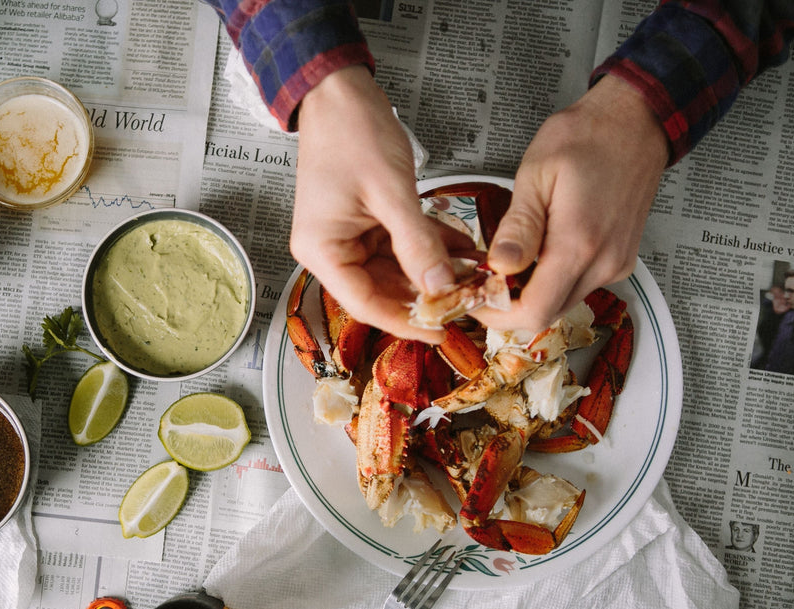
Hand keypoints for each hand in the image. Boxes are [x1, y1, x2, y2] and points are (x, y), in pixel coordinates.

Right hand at [290, 65, 471, 341]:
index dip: (404, 321)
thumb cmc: (351, 133)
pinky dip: (428, 249)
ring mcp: (347, 237)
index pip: (365, 303)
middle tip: (467, 301)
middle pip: (381, 291)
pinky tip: (461, 252)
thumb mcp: (391, 192)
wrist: (338, 93)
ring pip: (395, 272)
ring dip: (433, 273)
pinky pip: (399, 248)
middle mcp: (330, 250)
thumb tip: (441, 286)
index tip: (440, 331)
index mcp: (321, 250)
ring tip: (472, 276)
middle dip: (425, 296)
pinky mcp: (364, 224)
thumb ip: (417, 243)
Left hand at [473, 75, 668, 332]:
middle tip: (485, 279)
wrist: (636, 121)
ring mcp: (616, 263)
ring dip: (533, 292)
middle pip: (548, 313)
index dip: (498, 314)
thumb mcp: (537, 174)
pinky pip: (580, 285)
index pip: (535, 312)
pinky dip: (554, 279)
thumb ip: (518, 227)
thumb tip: (500, 267)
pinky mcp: (620, 259)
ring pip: (563, 301)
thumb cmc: (588, 137)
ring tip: (511, 260)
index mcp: (579, 244)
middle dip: (511, 304)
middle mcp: (604, 262)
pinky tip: (539, 252)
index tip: (475, 299)